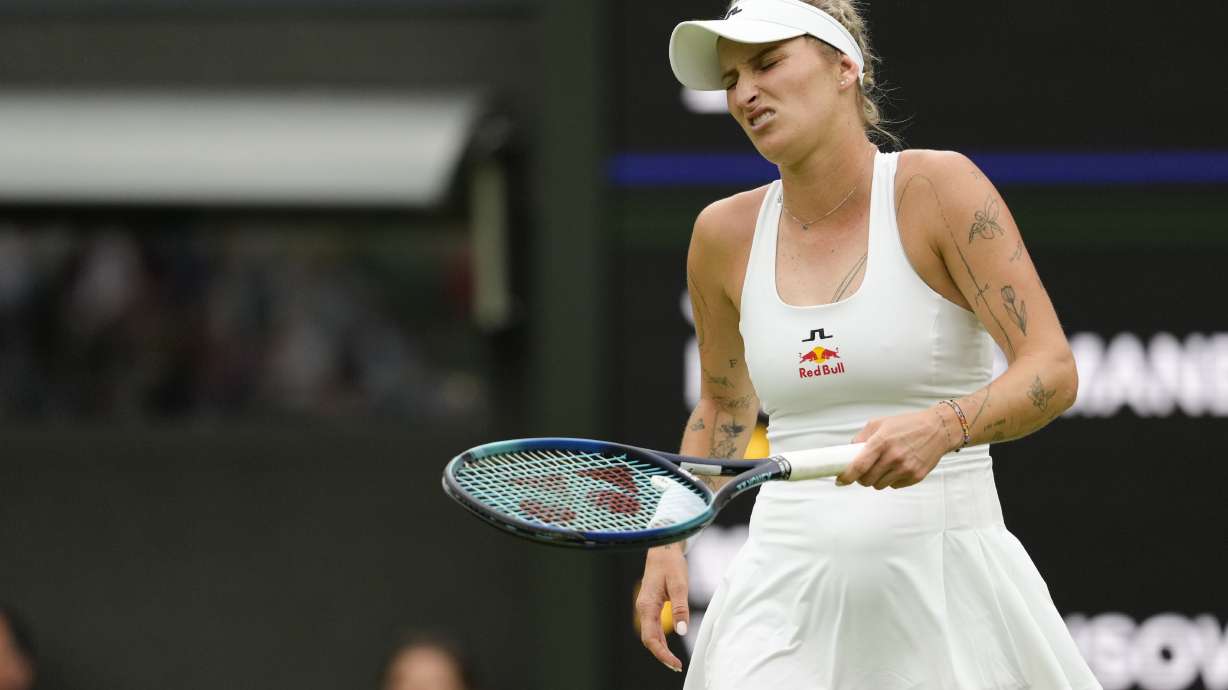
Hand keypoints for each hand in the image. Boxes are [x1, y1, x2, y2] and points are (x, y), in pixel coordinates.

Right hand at [635, 543, 688, 672]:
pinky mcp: (651, 605)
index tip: (675, 663)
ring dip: (661, 648)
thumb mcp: (679, 584)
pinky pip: (653, 626)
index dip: (662, 653)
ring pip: (650, 634)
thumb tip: (681, 631)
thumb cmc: (670, 564)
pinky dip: (660, 638)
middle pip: (649, 639)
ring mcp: (646, 606)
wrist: (663, 549)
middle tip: (677, 666)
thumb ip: (680, 608)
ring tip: (674, 660)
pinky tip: (668, 645)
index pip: (650, 637)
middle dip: (661, 654)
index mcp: (647, 605)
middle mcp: (643, 608)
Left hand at [836, 407, 952, 488]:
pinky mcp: (915, 477)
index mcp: (881, 442)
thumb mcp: (880, 423)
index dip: (846, 476)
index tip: (840, 480)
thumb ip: (862, 437)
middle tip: (863, 471)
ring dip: (876, 480)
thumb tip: (848, 452)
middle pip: (867, 480)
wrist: (938, 430)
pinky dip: (891, 480)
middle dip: (861, 478)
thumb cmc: (907, 425)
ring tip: (882, 467)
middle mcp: (893, 457)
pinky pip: (894, 486)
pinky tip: (897, 468)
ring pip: (879, 485)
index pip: (858, 466)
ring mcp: (905, 468)